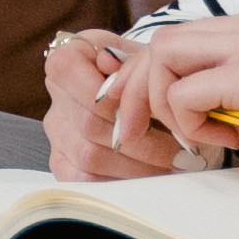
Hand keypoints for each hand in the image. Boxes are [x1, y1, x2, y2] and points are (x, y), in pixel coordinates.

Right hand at [39, 29, 195, 180]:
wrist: (141, 91)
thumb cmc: (142, 73)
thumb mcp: (144, 58)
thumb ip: (133, 62)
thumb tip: (111, 63)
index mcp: (67, 61)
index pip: (85, 85)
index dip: (121, 102)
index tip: (158, 111)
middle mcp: (56, 96)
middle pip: (91, 124)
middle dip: (143, 141)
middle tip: (182, 149)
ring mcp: (57, 131)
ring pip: (89, 156)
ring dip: (137, 165)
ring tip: (173, 164)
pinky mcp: (62, 161)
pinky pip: (83, 180)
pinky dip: (119, 181)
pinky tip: (149, 175)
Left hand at [90, 8, 238, 191]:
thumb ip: (217, 84)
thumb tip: (154, 89)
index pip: (181, 35)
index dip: (143, 72)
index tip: (123, 105)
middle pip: (164, 41)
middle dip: (136, 89)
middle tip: (132, 131)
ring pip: (164, 58)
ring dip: (167, 106)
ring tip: (207, 136)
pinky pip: (183, 93)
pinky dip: (191, 124)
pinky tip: (228, 141)